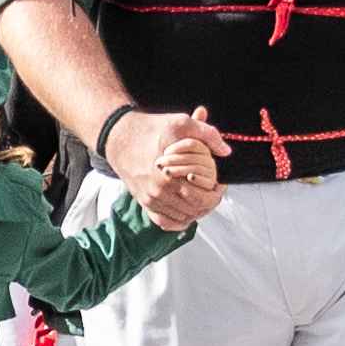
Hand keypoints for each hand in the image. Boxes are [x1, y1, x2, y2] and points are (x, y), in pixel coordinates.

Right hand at [108, 105, 227, 226]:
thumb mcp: (181, 123)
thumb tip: (225, 151)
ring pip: (182, 218)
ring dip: (196, 210)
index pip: (204, 199)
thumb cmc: (150, 129)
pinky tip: (186, 209)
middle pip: (195, 211)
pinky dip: (178, 220)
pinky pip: (165, 222)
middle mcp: (158, 192)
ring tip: (202, 196)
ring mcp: (150, 199)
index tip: (220, 183)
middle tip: (214, 191)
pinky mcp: (144, 202)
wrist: (119, 136)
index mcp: (169, 176)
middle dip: (209, 202)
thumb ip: (207, 135)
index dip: (217, 192)